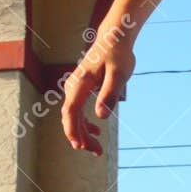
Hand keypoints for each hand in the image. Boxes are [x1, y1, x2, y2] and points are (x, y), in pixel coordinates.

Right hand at [61, 23, 135, 155]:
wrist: (114, 39)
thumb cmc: (118, 55)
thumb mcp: (119, 74)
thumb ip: (109, 94)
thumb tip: (101, 116)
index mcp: (80, 83)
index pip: (71, 111)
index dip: (73, 130)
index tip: (79, 146)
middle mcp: (73, 86)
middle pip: (71, 117)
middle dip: (82, 137)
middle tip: (96, 153)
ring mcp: (75, 88)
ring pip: (74, 116)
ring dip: (83, 133)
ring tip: (96, 149)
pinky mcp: (80, 88)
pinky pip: (77, 110)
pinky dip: (85, 123)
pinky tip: (96, 132)